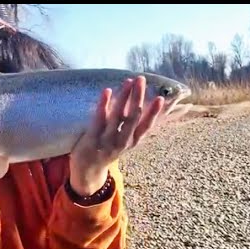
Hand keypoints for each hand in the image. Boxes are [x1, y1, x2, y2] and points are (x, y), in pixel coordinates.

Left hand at [69, 76, 163, 195]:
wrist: (87, 169)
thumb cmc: (108, 148)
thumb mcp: (124, 140)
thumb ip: (132, 124)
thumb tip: (143, 103)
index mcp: (133, 141)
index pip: (147, 126)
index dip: (154, 113)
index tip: (161, 98)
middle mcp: (123, 142)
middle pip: (133, 117)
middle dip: (138, 97)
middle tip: (141, 79)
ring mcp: (107, 141)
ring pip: (118, 117)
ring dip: (124, 97)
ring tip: (128, 81)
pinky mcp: (93, 139)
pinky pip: (99, 119)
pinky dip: (103, 104)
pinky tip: (107, 90)